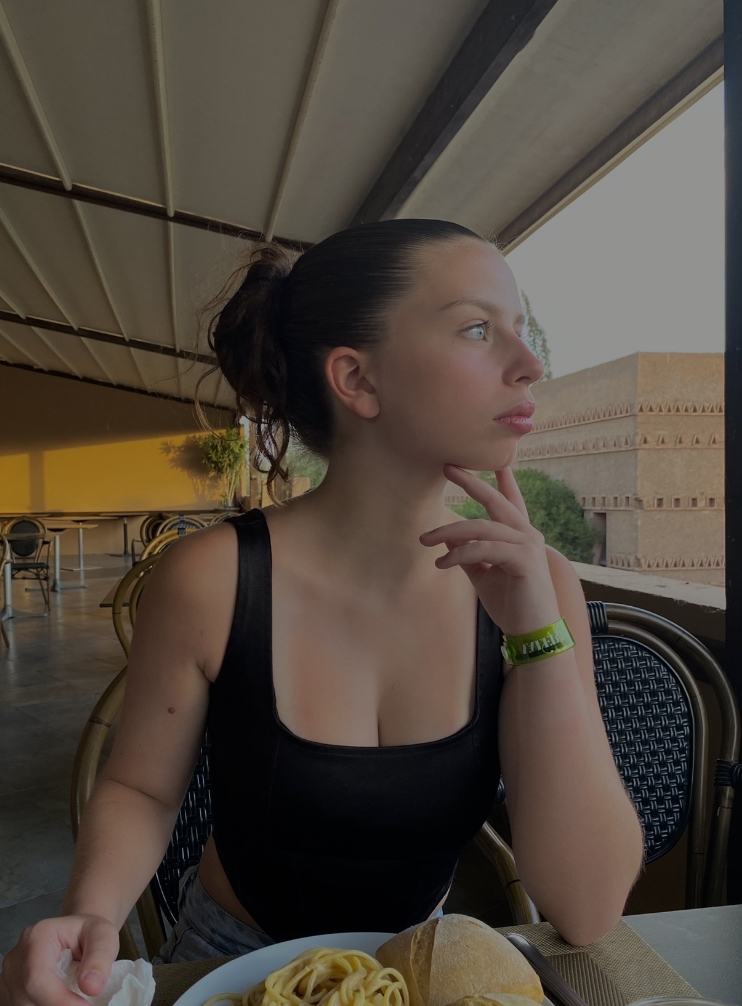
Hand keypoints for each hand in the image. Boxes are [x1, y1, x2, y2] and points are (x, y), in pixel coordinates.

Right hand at [0, 915, 118, 1005]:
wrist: (77, 935)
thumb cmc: (88, 933)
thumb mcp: (103, 935)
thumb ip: (100, 957)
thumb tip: (91, 986)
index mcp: (37, 937)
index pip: (37, 977)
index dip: (58, 999)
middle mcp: (16, 958)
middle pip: (26, 998)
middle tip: (83, 1003)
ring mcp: (9, 978)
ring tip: (72, 997)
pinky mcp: (9, 993)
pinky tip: (58, 1001)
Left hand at [420, 464, 559, 635]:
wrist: (533, 632)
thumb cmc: (512, 604)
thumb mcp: (484, 575)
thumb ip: (469, 555)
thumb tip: (447, 540)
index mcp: (520, 536)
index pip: (510, 501)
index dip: (503, 479)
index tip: (494, 459)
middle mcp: (527, 534)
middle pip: (495, 501)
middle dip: (472, 482)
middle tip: (448, 467)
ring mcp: (528, 545)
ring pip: (481, 527)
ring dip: (449, 531)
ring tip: (425, 540)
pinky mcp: (524, 559)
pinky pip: (484, 548)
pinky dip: (459, 553)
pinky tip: (441, 563)